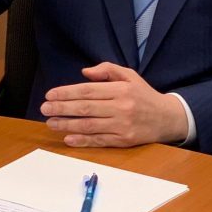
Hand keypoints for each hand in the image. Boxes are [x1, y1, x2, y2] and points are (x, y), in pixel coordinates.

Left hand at [40, 62, 187, 147]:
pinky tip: (68, 138)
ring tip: (50, 123)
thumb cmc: (144, 94)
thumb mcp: (129, 75)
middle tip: (44, 109)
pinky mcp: (124, 141)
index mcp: (121, 89)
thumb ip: (107, 70)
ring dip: (67, 125)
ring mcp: (122, 126)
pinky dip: (82, 141)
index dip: (67, 93)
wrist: (167, 118)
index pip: (88, 90)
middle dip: (62, 108)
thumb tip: (84, 72)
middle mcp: (121, 107)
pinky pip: (99, 141)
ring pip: (89, 126)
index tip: (50, 95)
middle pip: (86, 108)